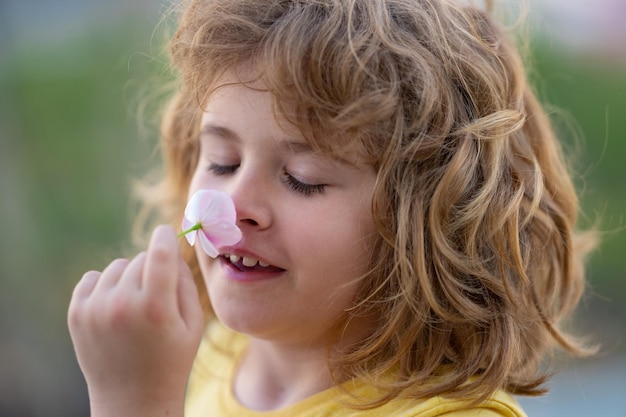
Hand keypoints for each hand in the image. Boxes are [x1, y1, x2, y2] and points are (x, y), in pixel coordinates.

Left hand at [67, 225, 204, 416]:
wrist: (132, 400)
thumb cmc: (172, 360)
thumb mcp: (193, 323)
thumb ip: (185, 282)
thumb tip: (170, 248)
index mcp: (156, 307)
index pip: (160, 252)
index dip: (165, 237)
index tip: (165, 231)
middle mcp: (122, 304)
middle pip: (141, 259)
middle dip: (152, 269)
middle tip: (157, 297)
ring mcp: (96, 309)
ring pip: (117, 267)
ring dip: (129, 277)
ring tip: (136, 306)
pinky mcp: (77, 313)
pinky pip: (93, 277)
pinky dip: (106, 285)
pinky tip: (115, 307)